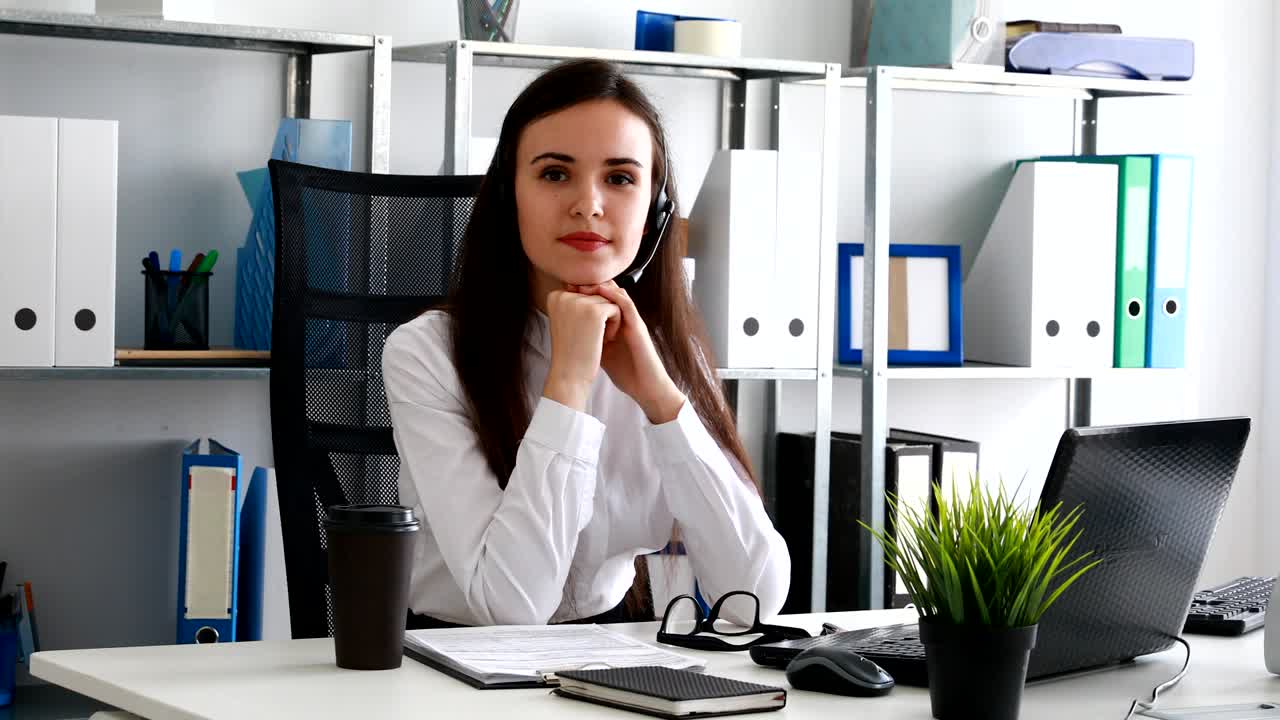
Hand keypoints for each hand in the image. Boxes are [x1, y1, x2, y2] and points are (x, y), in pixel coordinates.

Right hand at [543, 288, 620, 411]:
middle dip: (600, 316)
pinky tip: (604, 340)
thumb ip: (575, 302)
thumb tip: (596, 285)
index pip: (585, 293)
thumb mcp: (567, 320)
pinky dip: (615, 326)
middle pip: (598, 296)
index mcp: (555, 296)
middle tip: (588, 337)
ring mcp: (579, 302)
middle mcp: (564, 295)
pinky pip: (616, 310)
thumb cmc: (571, 351)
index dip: (589, 313)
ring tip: (596, 339)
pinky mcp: (595, 311)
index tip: (579, 332)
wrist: (569, 375)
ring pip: (608, 302)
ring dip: (609, 321)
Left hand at [573, 281, 685, 423]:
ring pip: (618, 294)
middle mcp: (623, 318)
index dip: (583, 293)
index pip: (598, 300)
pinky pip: (627, 305)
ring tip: (583, 285)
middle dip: (589, 287)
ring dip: (600, 287)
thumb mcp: (600, 352)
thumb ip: (589, 340)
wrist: (645, 386)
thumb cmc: (626, 372)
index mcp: (613, 323)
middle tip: (571, 284)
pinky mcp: (638, 326)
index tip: (565, 290)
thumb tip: (565, 335)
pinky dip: (614, 297)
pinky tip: (602, 292)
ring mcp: (632, 320)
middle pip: (607, 293)